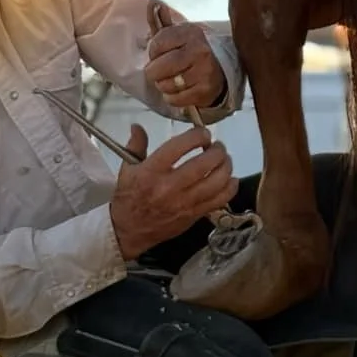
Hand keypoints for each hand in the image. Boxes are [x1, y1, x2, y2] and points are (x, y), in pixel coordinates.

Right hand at [109, 124, 238, 259]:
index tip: (203, 134)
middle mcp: (169, 187)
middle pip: (204, 163)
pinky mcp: (194, 215)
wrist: (128, 231)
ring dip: (226, 166)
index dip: (197, 136)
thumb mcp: (127, 169)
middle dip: (217, 150)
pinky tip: (230, 179)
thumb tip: (138, 126)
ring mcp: (184, 203)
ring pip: (217, 181)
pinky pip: (220, 200)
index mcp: (151, 171)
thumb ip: (136, 145)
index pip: (180, 146)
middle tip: (217, 146)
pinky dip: (230, 187)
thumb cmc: (128, 197)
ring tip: (224, 160)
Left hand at [145, 15, 226, 111]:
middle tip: (159, 72)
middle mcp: (199, 50)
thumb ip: (161, 21)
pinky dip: (172, 98)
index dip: (153, 53)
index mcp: (190, 33)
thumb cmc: (191, 52)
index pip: (156, 44)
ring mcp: (204, 71)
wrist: (221, 72)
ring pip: (165, 85)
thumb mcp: (178, 35)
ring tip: (171, 80)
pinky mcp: (205, 91)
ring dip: (163, 86)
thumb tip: (152, 2)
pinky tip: (179, 90)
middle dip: (154, 72)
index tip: (159, 54)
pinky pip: (174, 99)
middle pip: (158, 68)